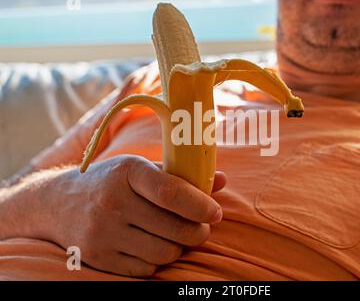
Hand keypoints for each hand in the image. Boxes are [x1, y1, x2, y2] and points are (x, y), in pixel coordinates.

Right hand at [47, 155, 225, 276]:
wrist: (58, 203)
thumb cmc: (112, 181)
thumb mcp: (141, 168)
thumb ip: (181, 175)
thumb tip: (221, 181)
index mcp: (127, 172)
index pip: (171, 193)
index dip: (200, 205)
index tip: (216, 212)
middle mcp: (112, 202)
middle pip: (174, 229)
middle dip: (198, 232)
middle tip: (202, 228)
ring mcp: (103, 233)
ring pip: (164, 253)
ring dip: (179, 248)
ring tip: (176, 236)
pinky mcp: (98, 257)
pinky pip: (145, 269)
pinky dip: (157, 261)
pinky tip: (152, 245)